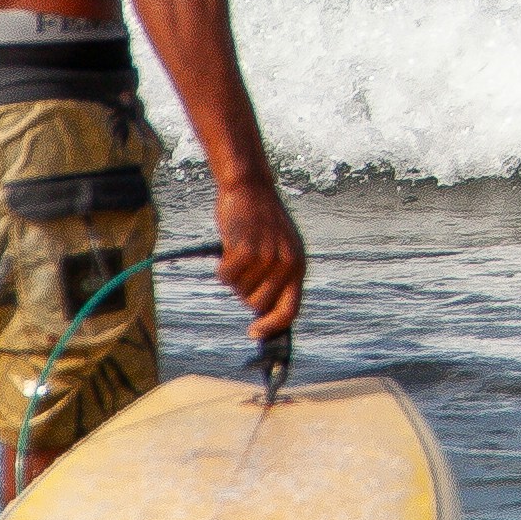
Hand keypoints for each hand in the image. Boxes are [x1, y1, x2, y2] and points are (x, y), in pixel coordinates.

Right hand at [212, 170, 307, 338]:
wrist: (250, 187)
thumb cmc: (261, 221)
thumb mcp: (280, 248)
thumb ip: (278, 277)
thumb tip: (262, 313)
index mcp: (298, 266)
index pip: (290, 310)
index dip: (272, 327)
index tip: (255, 333)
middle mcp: (287, 264)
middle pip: (258, 304)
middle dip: (244, 293)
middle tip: (242, 272)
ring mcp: (267, 258)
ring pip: (239, 290)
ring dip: (233, 276)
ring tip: (239, 251)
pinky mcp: (246, 250)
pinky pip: (226, 276)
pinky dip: (222, 267)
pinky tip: (229, 247)